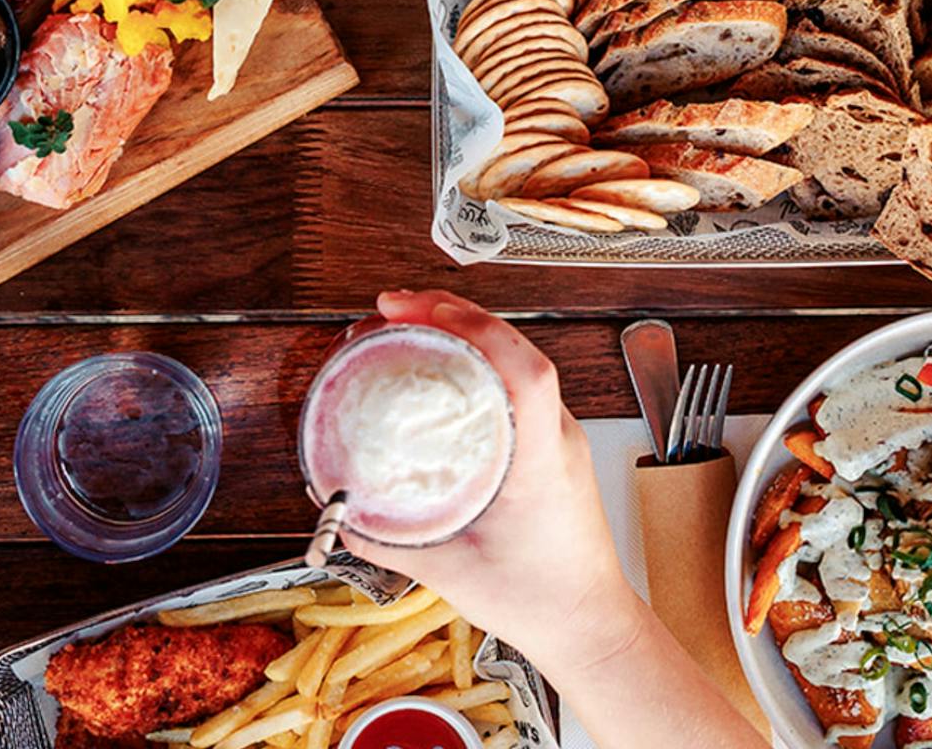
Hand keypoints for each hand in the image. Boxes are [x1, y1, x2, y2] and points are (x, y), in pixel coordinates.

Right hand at [340, 291, 647, 670]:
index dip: (472, 327)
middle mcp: (557, 436)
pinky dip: (477, 358)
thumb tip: (343, 510)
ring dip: (465, 330)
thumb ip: (391, 541)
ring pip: (517, 357)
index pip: (524, 369)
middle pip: (515, 346)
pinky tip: (442, 363)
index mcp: (541, 460)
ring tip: (410, 322)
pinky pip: (517, 381)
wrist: (589, 623)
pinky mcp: (552, 442)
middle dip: (451, 312)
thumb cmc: (540, 601)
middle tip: (391, 308)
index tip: (417, 311)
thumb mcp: (452, 573)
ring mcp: (559, 435)